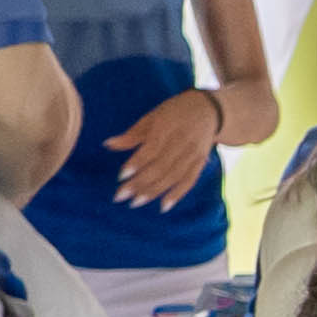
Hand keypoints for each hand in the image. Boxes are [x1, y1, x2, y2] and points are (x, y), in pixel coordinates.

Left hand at [105, 87, 224, 204]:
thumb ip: (132, 134)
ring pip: (172, 177)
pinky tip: (163, 206)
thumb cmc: (174, 112)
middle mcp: (181, 143)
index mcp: (166, 128)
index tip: (121, 177)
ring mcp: (192, 154)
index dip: (136, 164)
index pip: (150, 150)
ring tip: (136, 202)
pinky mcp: (200, 163)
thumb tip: (108, 144)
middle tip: (120, 196)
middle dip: (140, 183)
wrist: (208, 109)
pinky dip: (177, 195)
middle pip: (160, 167)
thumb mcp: (152, 117)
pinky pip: (189, 181)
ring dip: (154, 191)